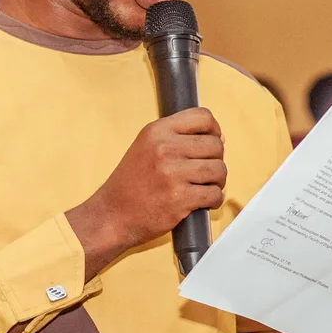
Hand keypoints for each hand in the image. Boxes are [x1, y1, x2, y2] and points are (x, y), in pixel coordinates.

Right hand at [66, 109, 225, 277]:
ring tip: (206, 187)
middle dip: (216, 159)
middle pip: (215, 144)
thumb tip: (218, 137)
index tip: (213, 141)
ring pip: (219, 170)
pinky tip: (204, 202)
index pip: (203, 117)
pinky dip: (214, 200)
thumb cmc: (130, 185)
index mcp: (156, 131)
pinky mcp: (180, 198)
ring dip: (218, 181)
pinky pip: (215, 194)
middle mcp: (164, 148)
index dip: (215, 130)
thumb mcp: (145, 147)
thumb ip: (176, 139)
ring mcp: (173, 173)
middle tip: (207, 172)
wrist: (112, 215)